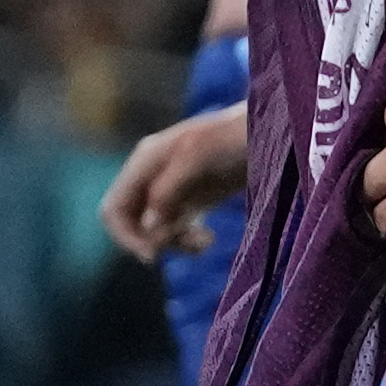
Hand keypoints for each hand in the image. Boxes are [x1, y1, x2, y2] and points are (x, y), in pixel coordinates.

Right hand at [99, 99, 253, 264]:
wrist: (272, 130)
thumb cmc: (235, 136)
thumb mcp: (199, 157)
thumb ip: (168, 189)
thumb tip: (148, 226)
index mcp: (146, 161)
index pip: (114, 208)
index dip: (125, 236)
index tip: (152, 255)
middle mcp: (152, 175)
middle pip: (131, 223)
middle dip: (152, 240)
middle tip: (186, 244)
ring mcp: (172, 187)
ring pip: (153, 230)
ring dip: (174, 243)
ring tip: (205, 242)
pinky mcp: (193, 199)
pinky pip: (175, 230)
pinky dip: (187, 241)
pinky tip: (208, 240)